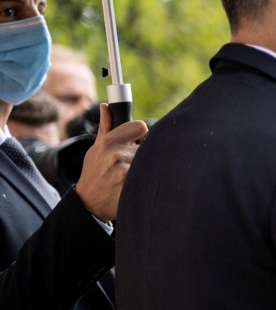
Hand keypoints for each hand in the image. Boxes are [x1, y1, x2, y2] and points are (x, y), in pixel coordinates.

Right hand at [75, 103, 147, 221]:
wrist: (89, 203)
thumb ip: (106, 127)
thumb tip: (106, 106)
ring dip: (146, 166)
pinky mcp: (135, 186)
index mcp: (109, 142)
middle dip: (143, 153)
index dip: (141, 134)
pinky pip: (152, 175)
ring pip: (151, 160)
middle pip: (148, 145)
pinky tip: (138, 184)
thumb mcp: (96, 149)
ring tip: (132, 175)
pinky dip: (148, 179)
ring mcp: (127, 171)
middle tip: (134, 162)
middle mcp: (118, 155)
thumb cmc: (94, 173)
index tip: (137, 142)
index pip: (141, 126)